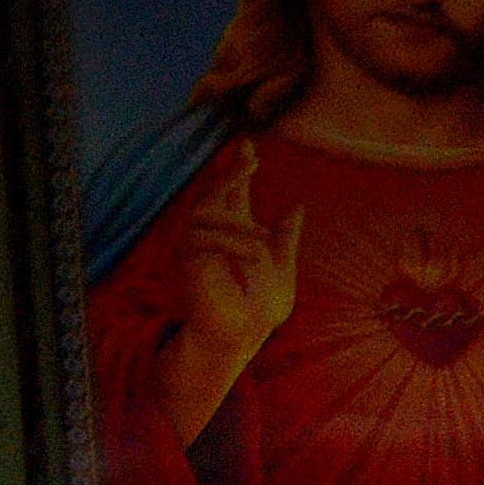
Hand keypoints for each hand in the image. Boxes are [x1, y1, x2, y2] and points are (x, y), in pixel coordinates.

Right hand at [153, 144, 303, 440]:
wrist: (239, 337)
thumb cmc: (258, 309)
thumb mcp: (282, 267)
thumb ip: (285, 237)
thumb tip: (296, 205)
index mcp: (234, 232)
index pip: (234, 192)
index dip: (240, 168)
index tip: (250, 147)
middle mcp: (212, 233)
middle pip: (215, 190)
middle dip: (231, 172)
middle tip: (250, 157)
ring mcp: (196, 244)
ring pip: (209, 211)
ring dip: (238, 224)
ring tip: (261, 245)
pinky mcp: (187, 257)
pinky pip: (205, 236)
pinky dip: (232, 243)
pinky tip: (252, 256)